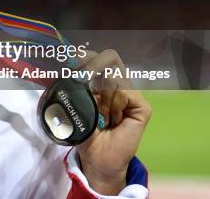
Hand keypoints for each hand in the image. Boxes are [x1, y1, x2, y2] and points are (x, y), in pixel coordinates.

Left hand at [75, 50, 151, 194]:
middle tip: (81, 80)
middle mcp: (117, 84)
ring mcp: (131, 94)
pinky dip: (115, 106)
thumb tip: (68, 68)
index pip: (97, 56)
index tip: (72, 58)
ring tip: (102, 118)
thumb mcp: (74, 105)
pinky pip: (126, 93)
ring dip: (102, 99)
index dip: (86, 53)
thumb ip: (74, 86)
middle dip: (92, 66)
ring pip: (115, 79)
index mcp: (99, 81)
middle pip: (110, 58)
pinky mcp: (142, 106)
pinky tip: (115, 121)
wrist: (97, 157)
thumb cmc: (86, 133)